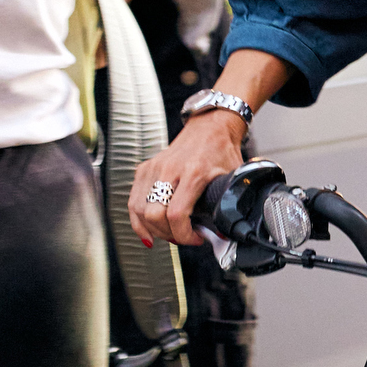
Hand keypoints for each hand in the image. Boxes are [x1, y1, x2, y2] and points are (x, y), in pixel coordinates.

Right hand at [130, 110, 245, 248]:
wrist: (210, 128)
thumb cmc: (222, 152)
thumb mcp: (232, 179)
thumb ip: (229, 205)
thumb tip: (224, 234)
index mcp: (194, 172)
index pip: (177, 214)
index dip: (184, 234)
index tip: (196, 238)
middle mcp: (170, 169)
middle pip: (154, 214)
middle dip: (169, 235)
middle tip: (183, 238)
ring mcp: (154, 168)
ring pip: (140, 210)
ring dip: (153, 229)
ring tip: (169, 234)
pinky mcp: (145, 169)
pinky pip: (133, 201)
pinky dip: (138, 220)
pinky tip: (148, 231)